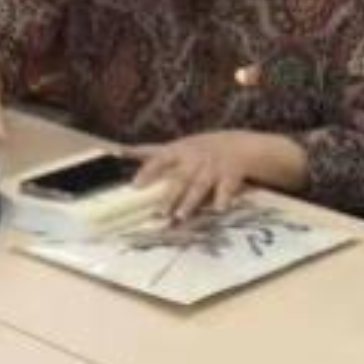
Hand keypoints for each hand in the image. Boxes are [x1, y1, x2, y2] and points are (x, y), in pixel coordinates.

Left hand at [128, 131, 285, 221]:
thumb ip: (152, 152)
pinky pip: (227, 187)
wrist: (241, 145)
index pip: (160, 160)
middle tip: (158, 214)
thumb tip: (121, 150)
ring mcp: (214, 166)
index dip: (147, 172)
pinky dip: (223, 198)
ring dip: (190, 202)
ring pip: (200, 186)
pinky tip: (219, 209)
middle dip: (169, 196)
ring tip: (180, 217)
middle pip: (180, 178)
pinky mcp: (232, 174)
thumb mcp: (178, 146)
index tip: (135, 186)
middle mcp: (195, 158)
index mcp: (180, 151)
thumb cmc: (202, 149)